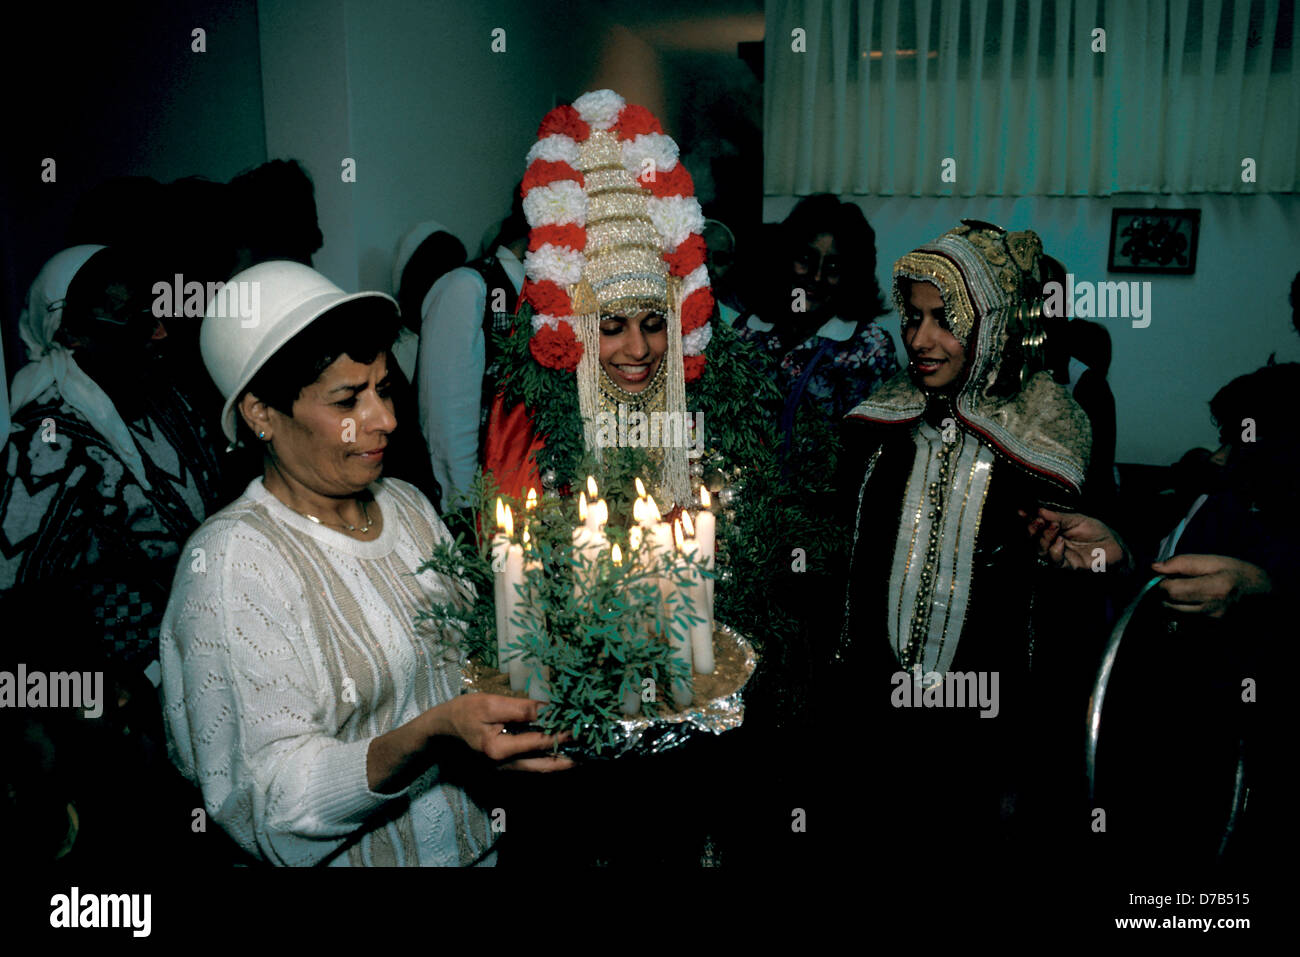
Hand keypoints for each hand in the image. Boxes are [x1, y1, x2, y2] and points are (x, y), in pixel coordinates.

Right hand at [435, 694, 572, 771]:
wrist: (442, 730)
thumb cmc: (464, 712)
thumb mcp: (491, 704)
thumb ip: (521, 709)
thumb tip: (550, 710)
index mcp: (498, 750)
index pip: (539, 741)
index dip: (563, 733)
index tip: (583, 726)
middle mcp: (503, 766)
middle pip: (544, 764)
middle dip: (569, 757)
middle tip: (592, 750)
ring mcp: (503, 770)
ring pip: (540, 769)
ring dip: (562, 761)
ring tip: (584, 753)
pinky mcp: (504, 768)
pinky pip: (532, 767)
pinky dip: (548, 760)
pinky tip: (562, 752)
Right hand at [1019, 507, 1128, 570]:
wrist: (1115, 546)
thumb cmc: (1096, 532)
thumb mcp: (1076, 519)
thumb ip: (1058, 517)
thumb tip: (1038, 510)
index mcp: (1053, 530)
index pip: (1036, 525)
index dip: (1026, 519)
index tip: (1021, 511)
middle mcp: (1053, 543)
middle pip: (1033, 540)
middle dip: (1032, 529)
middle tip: (1038, 520)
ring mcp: (1060, 555)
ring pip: (1041, 551)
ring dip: (1043, 538)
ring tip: (1053, 527)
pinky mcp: (1068, 566)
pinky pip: (1055, 561)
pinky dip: (1055, 550)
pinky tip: (1061, 541)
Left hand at [1151, 554, 1271, 618]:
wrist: (1265, 595)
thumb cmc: (1239, 573)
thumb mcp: (1214, 561)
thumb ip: (1183, 563)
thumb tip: (1155, 568)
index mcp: (1214, 588)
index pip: (1171, 591)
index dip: (1162, 583)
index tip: (1167, 576)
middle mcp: (1212, 609)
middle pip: (1169, 605)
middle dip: (1164, 594)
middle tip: (1175, 583)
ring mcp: (1212, 622)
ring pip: (1174, 614)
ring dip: (1172, 603)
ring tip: (1186, 591)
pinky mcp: (1212, 629)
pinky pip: (1185, 621)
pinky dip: (1182, 611)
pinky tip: (1193, 602)